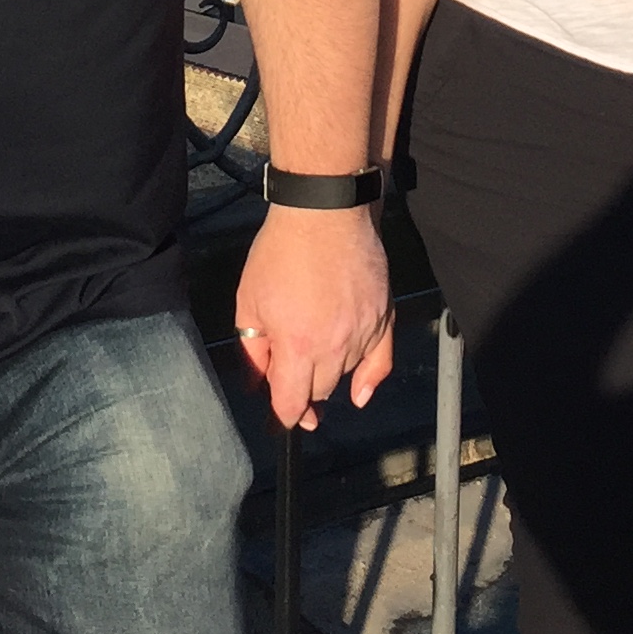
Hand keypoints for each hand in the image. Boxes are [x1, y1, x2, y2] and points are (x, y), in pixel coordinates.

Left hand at [234, 204, 394, 432]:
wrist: (325, 212)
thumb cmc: (280, 253)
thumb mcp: (249, 300)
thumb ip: (253, 349)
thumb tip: (257, 384)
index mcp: (297, 346)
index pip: (291, 403)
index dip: (281, 418)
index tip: (276, 422)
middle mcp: (335, 347)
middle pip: (319, 392)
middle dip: (303, 396)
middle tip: (291, 387)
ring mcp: (363, 333)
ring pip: (345, 376)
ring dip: (329, 376)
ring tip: (314, 358)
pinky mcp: (383, 316)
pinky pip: (382, 361)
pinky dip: (371, 380)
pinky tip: (360, 393)